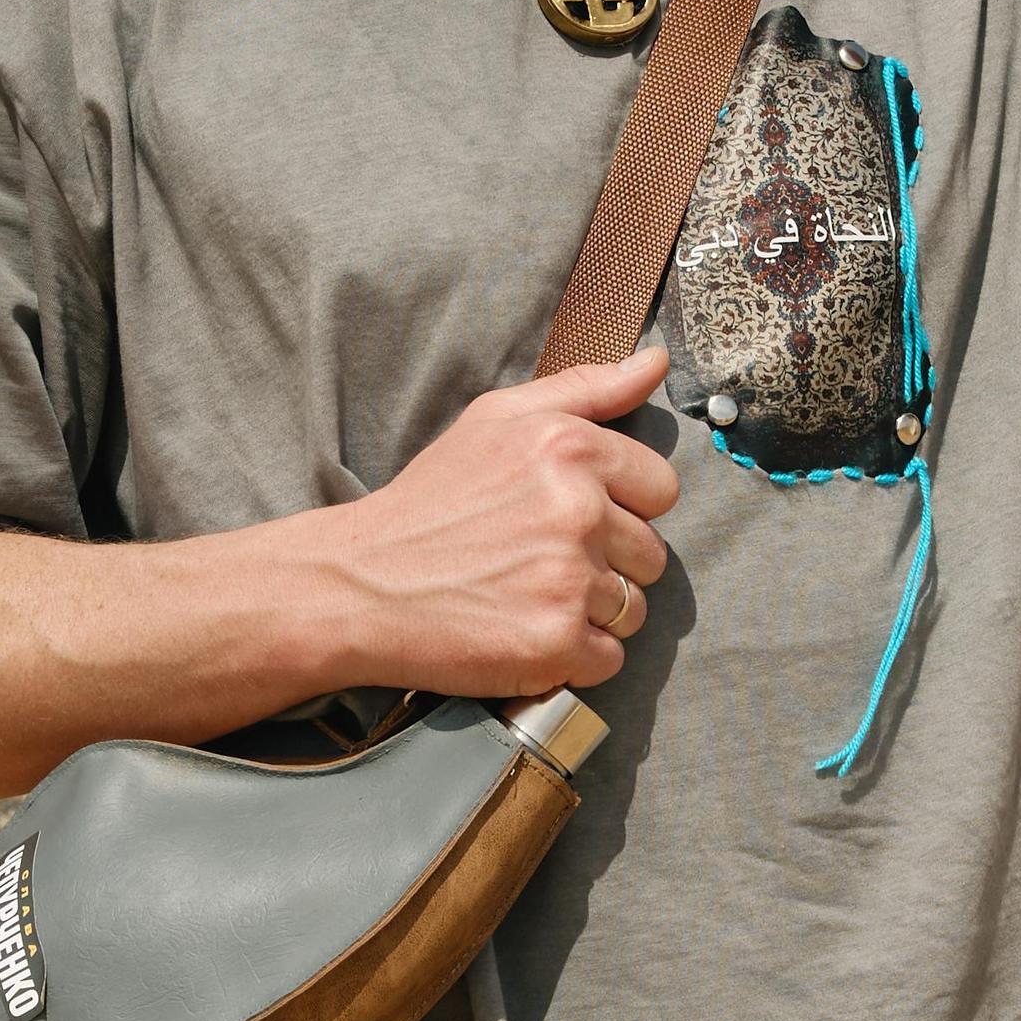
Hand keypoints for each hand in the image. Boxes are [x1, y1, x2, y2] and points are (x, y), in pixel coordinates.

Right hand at [315, 341, 678, 699]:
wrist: (358, 584)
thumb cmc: (431, 500)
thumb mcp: (497, 419)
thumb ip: (586, 387)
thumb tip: (656, 362)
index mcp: (570, 448)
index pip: (661, 489)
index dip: (622, 508)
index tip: (571, 519)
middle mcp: (577, 511)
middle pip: (651, 555)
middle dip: (607, 564)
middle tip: (537, 562)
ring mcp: (568, 581)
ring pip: (633, 610)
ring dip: (591, 613)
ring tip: (527, 597)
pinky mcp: (555, 643)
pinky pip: (609, 658)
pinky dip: (574, 657)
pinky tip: (525, 633)